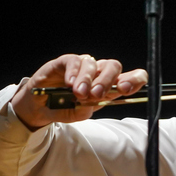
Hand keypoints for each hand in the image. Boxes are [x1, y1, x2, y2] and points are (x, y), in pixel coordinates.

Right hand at [11, 54, 147, 128]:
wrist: (40, 107)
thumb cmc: (64, 108)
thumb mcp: (79, 114)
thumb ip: (89, 108)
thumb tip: (94, 100)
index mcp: (109, 87)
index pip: (131, 77)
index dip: (135, 79)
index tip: (127, 89)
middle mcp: (99, 73)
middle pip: (114, 66)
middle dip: (108, 81)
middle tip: (97, 95)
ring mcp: (83, 66)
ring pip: (94, 64)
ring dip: (88, 80)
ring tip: (79, 94)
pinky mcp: (66, 62)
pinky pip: (74, 61)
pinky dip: (74, 73)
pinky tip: (70, 83)